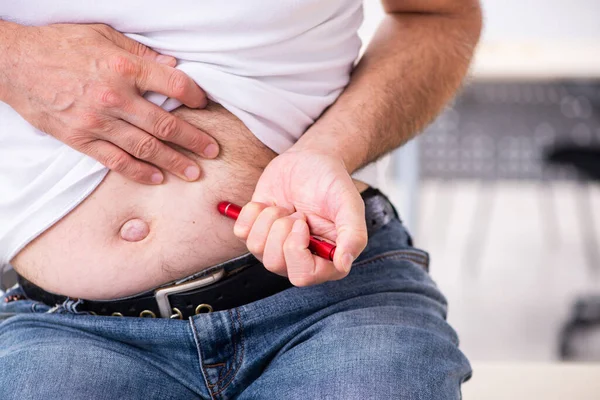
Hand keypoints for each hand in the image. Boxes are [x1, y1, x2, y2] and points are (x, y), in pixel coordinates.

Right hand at [0, 23, 218, 183]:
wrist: (12, 63)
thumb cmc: (59, 45)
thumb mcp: (102, 36)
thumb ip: (139, 53)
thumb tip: (171, 65)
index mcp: (123, 68)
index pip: (173, 85)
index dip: (195, 96)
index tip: (205, 104)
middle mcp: (114, 97)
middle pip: (164, 123)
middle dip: (193, 139)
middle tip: (212, 150)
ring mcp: (97, 122)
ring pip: (145, 147)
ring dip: (173, 161)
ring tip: (193, 172)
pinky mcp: (80, 139)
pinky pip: (115, 160)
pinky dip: (138, 171)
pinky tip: (156, 178)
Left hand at [233, 149, 367, 286]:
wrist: (310, 160)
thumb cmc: (332, 182)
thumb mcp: (349, 204)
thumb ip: (353, 235)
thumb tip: (343, 264)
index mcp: (326, 260)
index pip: (302, 276)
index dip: (296, 249)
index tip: (302, 222)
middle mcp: (299, 259)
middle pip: (275, 264)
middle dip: (282, 230)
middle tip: (297, 212)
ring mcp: (275, 247)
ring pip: (255, 248)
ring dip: (269, 219)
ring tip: (286, 207)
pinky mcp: (256, 231)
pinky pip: (241, 232)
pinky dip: (253, 212)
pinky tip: (270, 204)